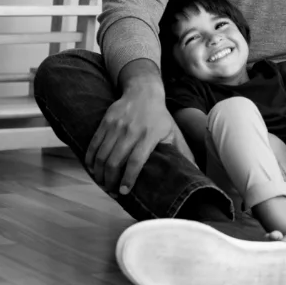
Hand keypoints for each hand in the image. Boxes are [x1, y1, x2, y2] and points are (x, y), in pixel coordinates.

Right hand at [84, 79, 187, 196]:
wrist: (143, 92)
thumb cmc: (160, 117)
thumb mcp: (173, 132)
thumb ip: (182, 152)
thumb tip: (195, 170)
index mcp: (149, 135)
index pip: (136, 161)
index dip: (128, 178)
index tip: (124, 191)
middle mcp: (131, 131)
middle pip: (115, 161)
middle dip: (110, 181)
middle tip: (112, 192)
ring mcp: (116, 126)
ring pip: (102, 155)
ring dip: (99, 173)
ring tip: (103, 183)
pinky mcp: (105, 122)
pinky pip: (93, 145)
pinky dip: (90, 160)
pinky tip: (93, 169)